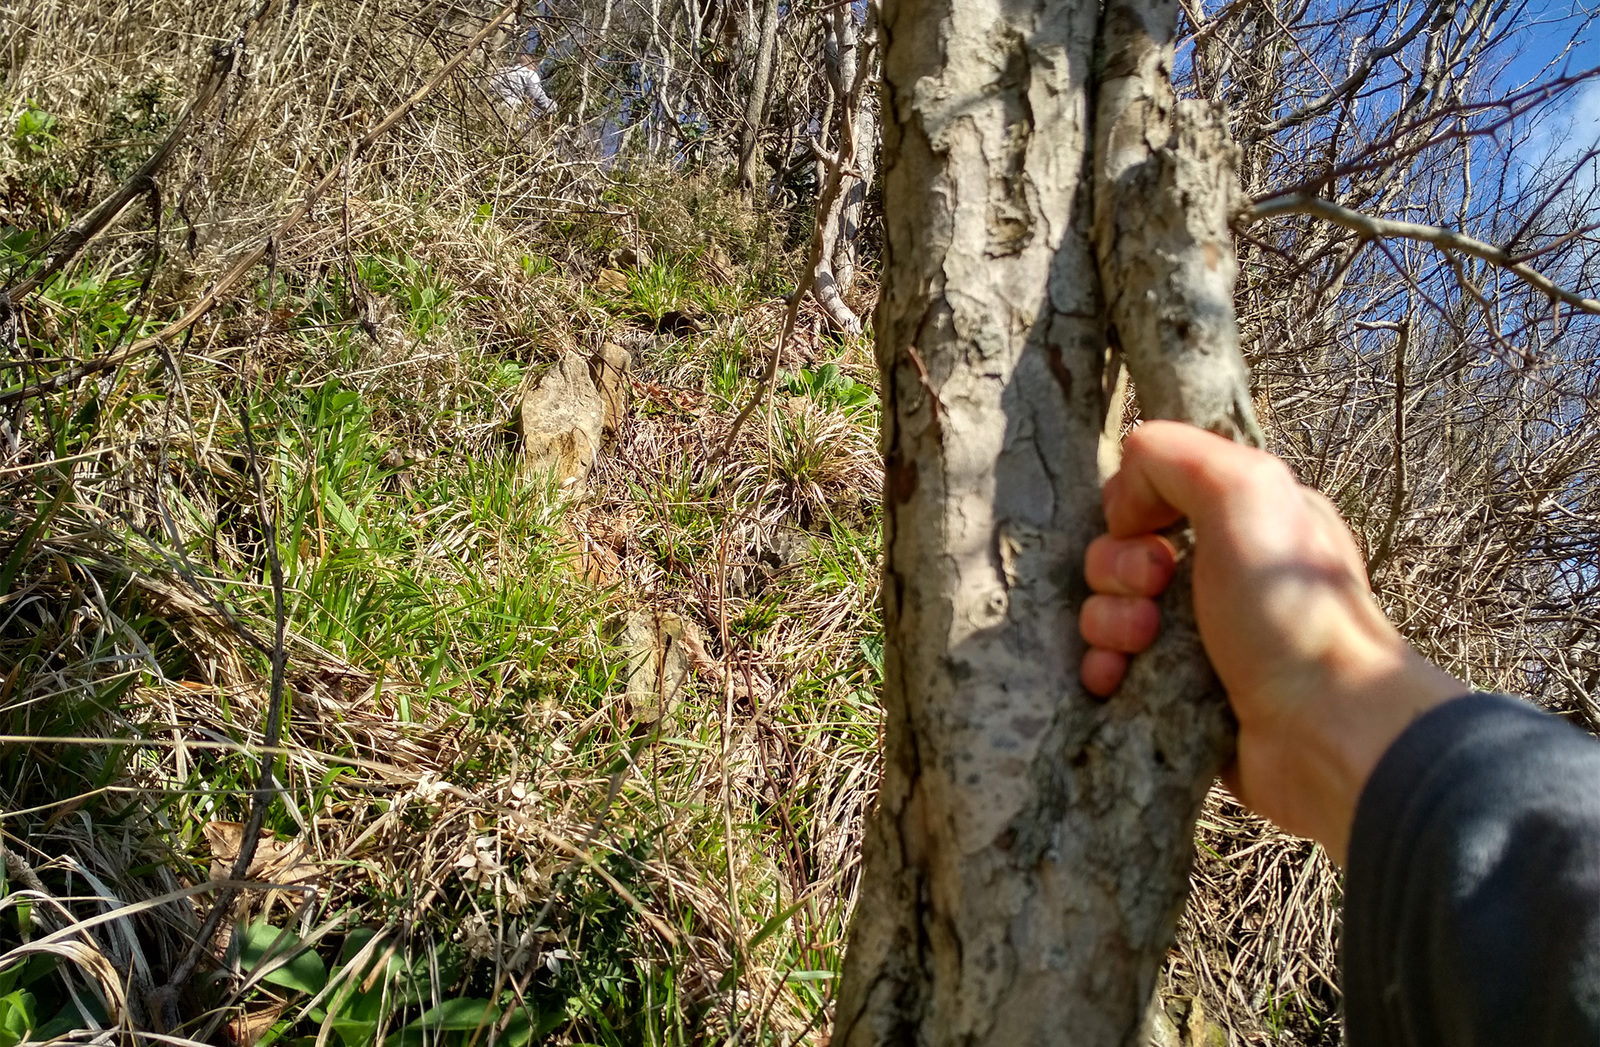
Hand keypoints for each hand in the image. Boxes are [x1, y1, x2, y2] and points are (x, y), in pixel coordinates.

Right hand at [1078, 421, 1464, 863]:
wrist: (1322, 729)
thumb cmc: (1289, 606)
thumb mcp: (1244, 489)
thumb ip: (1173, 455)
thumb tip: (1124, 491)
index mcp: (1244, 520)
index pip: (1154, 493)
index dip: (1133, 507)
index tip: (1146, 528)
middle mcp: (1221, 574)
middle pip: (1121, 551)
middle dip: (1116, 568)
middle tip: (1153, 592)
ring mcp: (1197, 638)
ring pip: (1109, 611)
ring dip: (1107, 621)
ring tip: (1140, 644)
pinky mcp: (1175, 693)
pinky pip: (1111, 668)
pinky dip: (1103, 669)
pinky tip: (1115, 679)